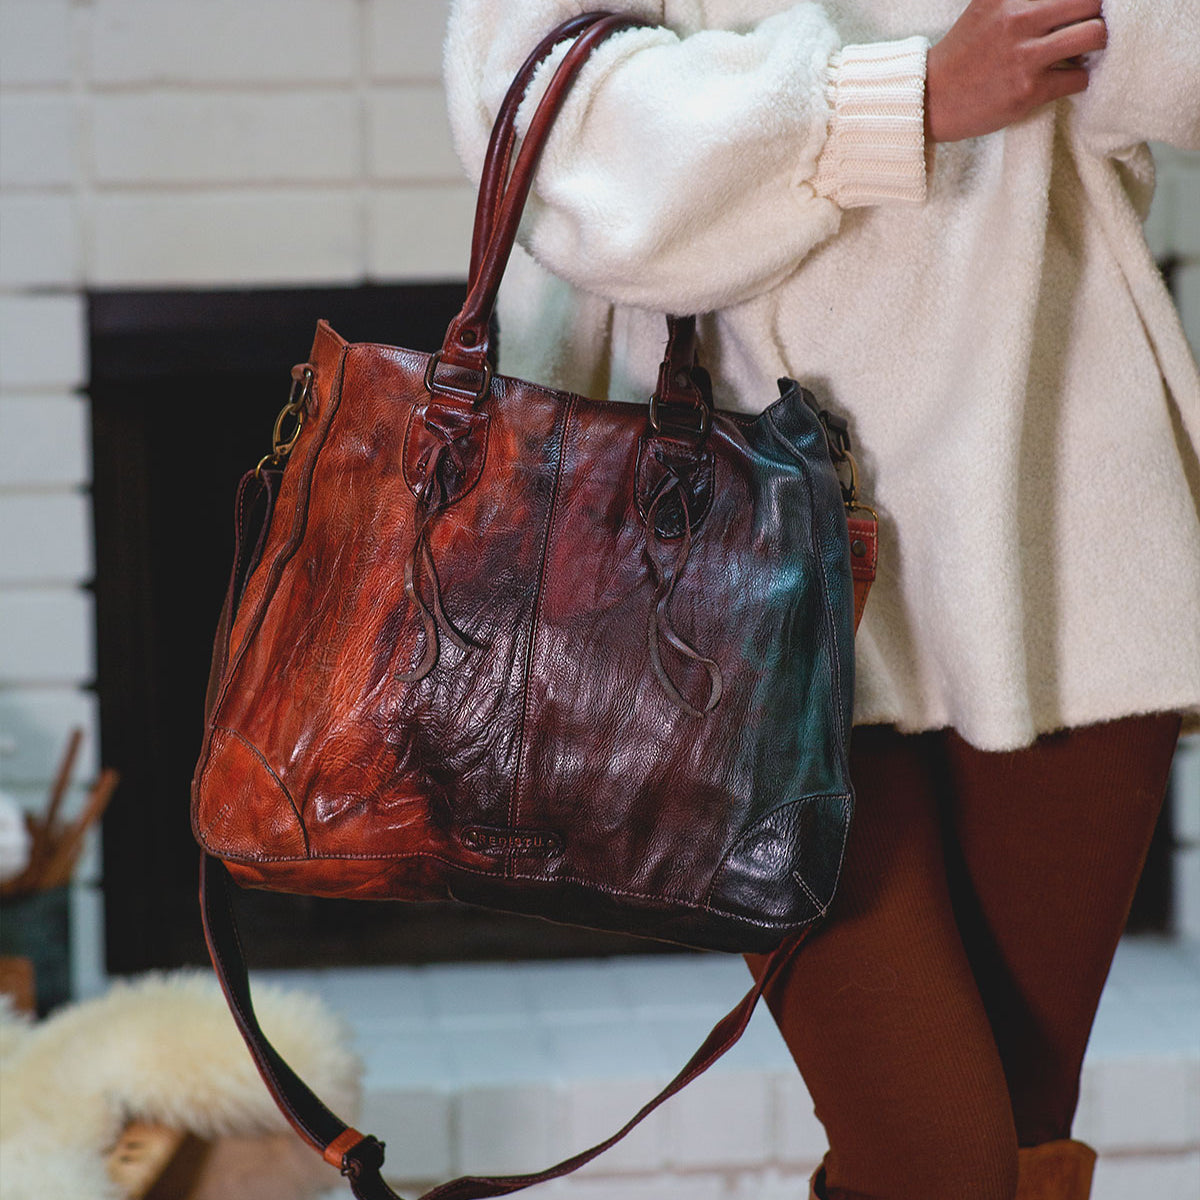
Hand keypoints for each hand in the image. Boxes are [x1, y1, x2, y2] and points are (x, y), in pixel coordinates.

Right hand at [926, 0, 1107, 142]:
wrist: (931, 100)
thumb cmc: (963, 54)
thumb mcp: (985, 5)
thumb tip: (1053, 0)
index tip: (1081, 9)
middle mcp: (1018, 19)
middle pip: (1091, 1)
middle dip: (1098, 13)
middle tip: (1088, 25)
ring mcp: (1024, 57)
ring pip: (1094, 35)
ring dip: (1096, 44)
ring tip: (1082, 51)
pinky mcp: (1028, 91)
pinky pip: (1079, 78)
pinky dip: (1079, 78)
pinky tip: (1065, 78)